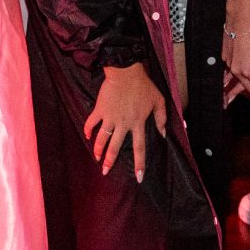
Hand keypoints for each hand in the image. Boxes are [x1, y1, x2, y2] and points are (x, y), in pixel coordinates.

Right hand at [84, 62, 165, 179]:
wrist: (126, 72)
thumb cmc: (144, 85)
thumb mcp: (158, 101)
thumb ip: (161, 118)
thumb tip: (162, 134)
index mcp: (138, 123)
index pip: (139, 148)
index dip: (139, 163)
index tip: (138, 177)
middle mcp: (124, 123)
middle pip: (115, 147)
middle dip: (110, 162)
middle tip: (105, 172)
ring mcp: (110, 117)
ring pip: (102, 138)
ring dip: (98, 150)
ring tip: (96, 158)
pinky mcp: (100, 109)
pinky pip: (91, 122)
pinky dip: (88, 130)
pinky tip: (87, 136)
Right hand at [221, 14, 249, 111]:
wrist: (240, 20)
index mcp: (248, 71)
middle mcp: (236, 71)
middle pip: (249, 86)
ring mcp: (229, 64)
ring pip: (240, 78)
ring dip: (249, 78)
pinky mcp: (225, 57)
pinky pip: (233, 68)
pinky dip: (241, 69)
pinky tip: (246, 61)